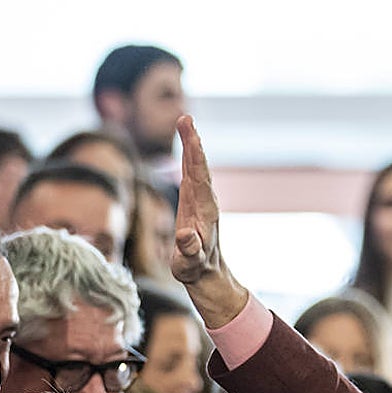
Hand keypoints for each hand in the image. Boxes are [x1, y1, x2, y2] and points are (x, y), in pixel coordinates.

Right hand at [170, 115, 248, 327]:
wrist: (206, 275)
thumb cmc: (195, 270)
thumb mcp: (189, 262)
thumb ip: (189, 249)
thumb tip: (186, 235)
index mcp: (204, 210)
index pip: (199, 176)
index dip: (194, 154)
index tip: (191, 134)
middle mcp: (204, 202)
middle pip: (197, 166)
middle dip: (192, 141)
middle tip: (185, 117)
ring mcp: (200, 202)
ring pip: (195, 168)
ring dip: (190, 145)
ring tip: (185, 122)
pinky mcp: (194, 204)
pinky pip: (190, 175)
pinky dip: (187, 158)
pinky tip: (186, 145)